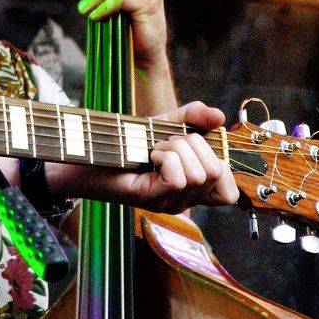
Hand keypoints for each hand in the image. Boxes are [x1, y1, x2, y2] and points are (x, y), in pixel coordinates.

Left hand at [50, 101, 239, 210]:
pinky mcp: (151, 199)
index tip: (196, 145)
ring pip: (199, 175)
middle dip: (193, 146)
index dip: (221, 164)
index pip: (229, 193)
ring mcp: (169, 203)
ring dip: (175, 150)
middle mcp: (185, 200)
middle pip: (217, 172)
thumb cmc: (128, 140)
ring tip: (154, 150)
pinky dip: (165, 158)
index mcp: (193, 187)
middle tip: (165, 144)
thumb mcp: (166, 123)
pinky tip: (149, 157)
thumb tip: (220, 116)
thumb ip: (194, 116)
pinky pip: (178, 179)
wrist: (89, 150)